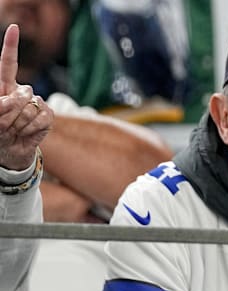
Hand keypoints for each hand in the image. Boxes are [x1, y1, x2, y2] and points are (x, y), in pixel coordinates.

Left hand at [0, 24, 51, 170]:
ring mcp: (37, 102)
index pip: (8, 63)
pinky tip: (25, 133)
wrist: (11, 150)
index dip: (11, 45)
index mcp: (5, 86)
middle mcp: (22, 91)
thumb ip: (1, 106)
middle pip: (21, 92)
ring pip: (31, 107)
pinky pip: (41, 118)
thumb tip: (19, 99)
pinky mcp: (48, 115)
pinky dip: (31, 128)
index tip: (13, 28)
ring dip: (18, 123)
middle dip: (10, 111)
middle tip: (4, 125)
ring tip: (14, 130)